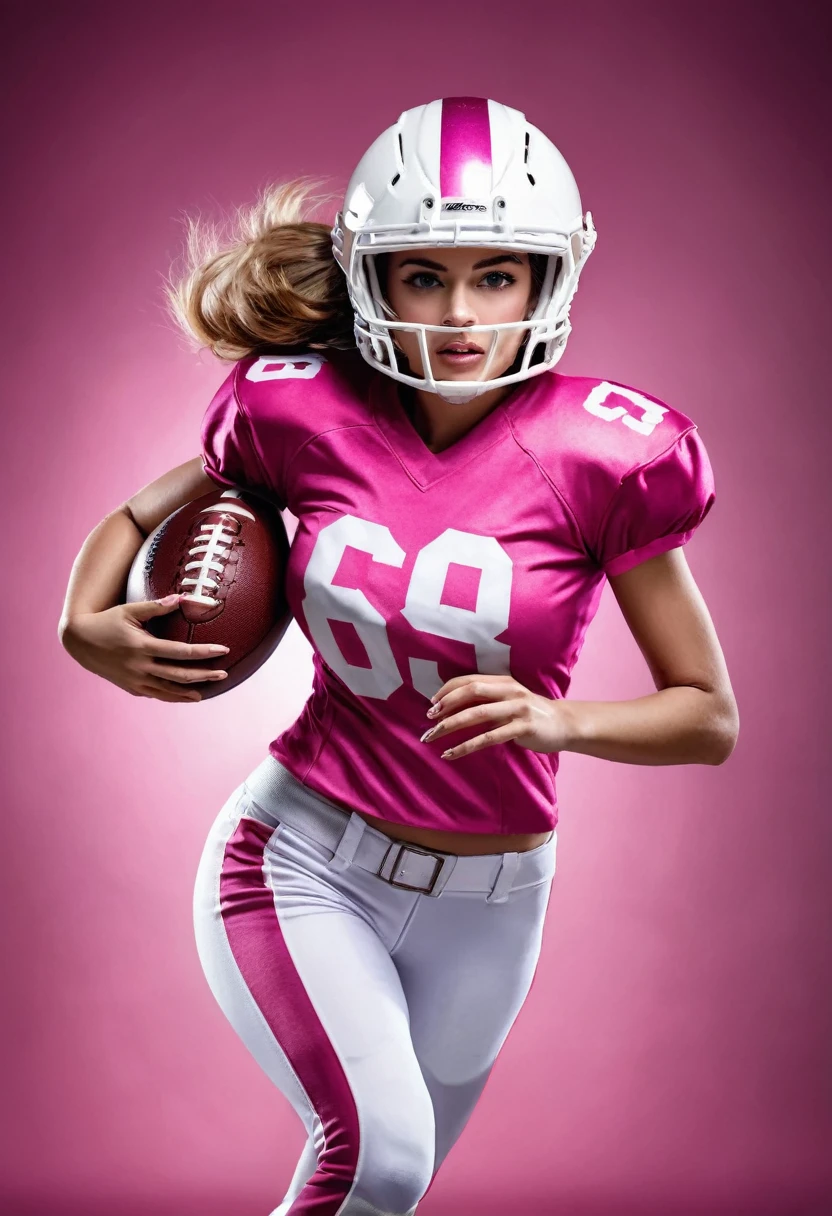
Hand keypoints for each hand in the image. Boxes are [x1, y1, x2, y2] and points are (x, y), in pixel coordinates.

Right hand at [59, 595, 229, 702]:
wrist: (79, 642)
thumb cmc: (107, 621)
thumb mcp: (129, 610)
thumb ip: (157, 606)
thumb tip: (183, 598)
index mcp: (141, 646)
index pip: (181, 652)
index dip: (204, 652)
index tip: (223, 650)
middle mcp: (139, 666)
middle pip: (179, 675)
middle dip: (204, 675)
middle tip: (224, 674)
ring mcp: (134, 680)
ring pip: (169, 690)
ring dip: (190, 692)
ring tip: (208, 691)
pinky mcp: (131, 688)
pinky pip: (156, 694)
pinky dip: (172, 696)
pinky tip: (186, 695)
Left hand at [420, 674, 572, 760]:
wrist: (564, 724)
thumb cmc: (531, 714)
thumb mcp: (510, 700)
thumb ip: (488, 699)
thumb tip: (453, 707)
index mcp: (503, 681)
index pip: (469, 680)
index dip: (447, 690)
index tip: (431, 704)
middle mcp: (510, 691)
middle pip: (471, 692)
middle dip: (446, 706)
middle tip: (428, 720)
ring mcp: (518, 708)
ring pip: (477, 714)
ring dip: (451, 726)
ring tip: (432, 737)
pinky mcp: (523, 727)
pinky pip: (489, 737)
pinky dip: (467, 746)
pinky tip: (451, 753)